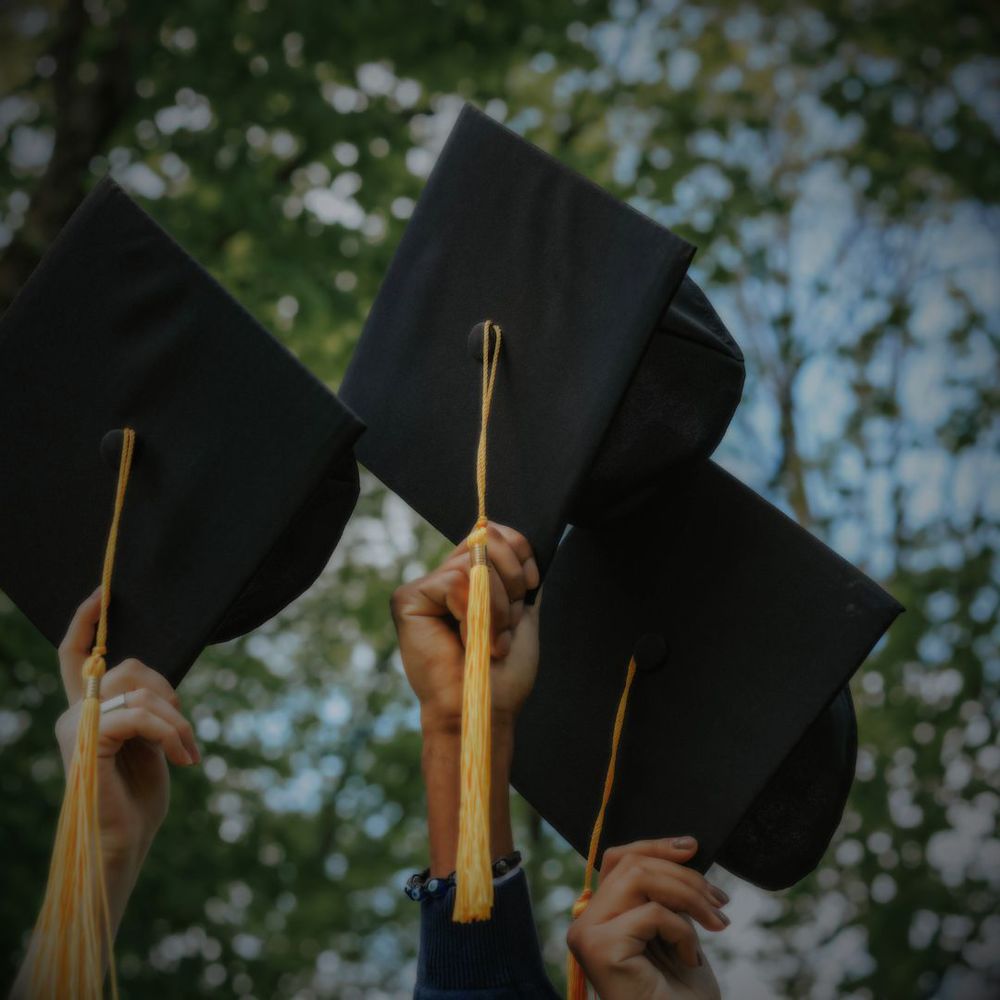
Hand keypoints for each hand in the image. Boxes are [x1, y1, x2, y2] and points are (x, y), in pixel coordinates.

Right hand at [56, 589, 199, 878]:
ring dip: (176, 721)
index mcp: (89, 709)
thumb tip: (152, 682)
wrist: (126, 842)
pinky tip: (183, 758)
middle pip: (131, 668)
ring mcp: (76, 727)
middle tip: (185, 733)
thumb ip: (144, 705)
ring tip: (187, 751)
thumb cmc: (140, 795)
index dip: (85, 622)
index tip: (102, 593)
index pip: (76, 656)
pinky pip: (138, 715)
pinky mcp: (86, 744)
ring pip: (141, 692)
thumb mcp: (150, 739)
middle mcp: (74, 713)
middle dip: (171, 695)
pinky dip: (169, 733)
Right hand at [391, 521, 540, 733]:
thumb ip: (514, 578)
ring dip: (497, 606)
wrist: (482, 710)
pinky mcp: (408, 598)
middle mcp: (444, 579)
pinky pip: (455, 582)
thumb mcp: (517, 615)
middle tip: (509, 623)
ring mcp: (425, 588)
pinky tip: (470, 643)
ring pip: (474, 564)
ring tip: (492, 642)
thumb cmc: (500, 676)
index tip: (532, 585)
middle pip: (485, 538)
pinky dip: (475, 614)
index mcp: (469, 582)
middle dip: (511, 580)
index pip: (492, 534)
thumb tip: (511, 539)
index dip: (519, 551)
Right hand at [566, 837, 725, 999]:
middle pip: (632, 864)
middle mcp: (585, 921)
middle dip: (684, 875)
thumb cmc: (680, 997)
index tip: (693, 847)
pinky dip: (683, 931)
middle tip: (721, 903)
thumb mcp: (675, 930)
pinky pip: (651, 913)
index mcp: (600, 915)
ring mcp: (588, 934)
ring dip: (689, 895)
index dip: (655, 846)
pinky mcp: (600, 948)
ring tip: (717, 925)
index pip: (619, 859)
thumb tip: (683, 849)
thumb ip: (665, 895)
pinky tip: (691, 960)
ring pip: (639, 878)